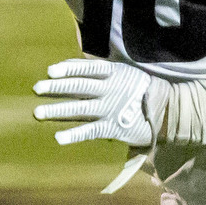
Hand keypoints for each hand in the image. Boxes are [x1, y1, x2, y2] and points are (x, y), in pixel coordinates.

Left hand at [33, 57, 169, 146]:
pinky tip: (58, 137)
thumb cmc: (141, 90)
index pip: (86, 69)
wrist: (168, 111)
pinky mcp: (112, 127)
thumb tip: (72, 67)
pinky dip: (74, 134)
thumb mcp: (124, 73)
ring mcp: (110, 109)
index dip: (68, 69)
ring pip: (79, 108)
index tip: (50, 70)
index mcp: (113, 73)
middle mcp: (109, 90)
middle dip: (56, 88)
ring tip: (38, 112)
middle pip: (78, 87)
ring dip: (57, 110)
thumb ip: (100, 71)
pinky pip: (90, 131)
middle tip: (36, 89)